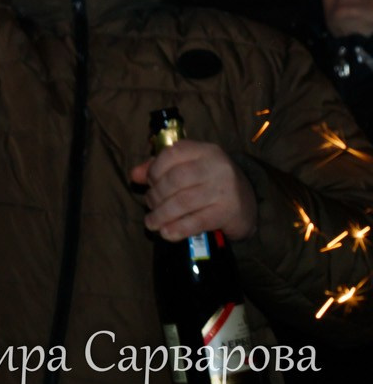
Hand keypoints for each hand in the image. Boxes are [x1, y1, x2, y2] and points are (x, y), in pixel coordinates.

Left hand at [129, 141, 257, 242]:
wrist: (248, 203)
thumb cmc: (210, 182)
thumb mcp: (189, 167)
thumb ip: (160, 167)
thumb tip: (134, 174)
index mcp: (204, 150)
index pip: (172, 154)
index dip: (154, 170)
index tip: (148, 184)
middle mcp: (217, 166)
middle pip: (175, 180)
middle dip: (156, 195)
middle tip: (150, 206)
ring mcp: (225, 189)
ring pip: (183, 202)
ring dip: (162, 215)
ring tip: (152, 223)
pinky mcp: (229, 212)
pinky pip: (198, 221)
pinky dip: (178, 228)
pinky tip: (167, 233)